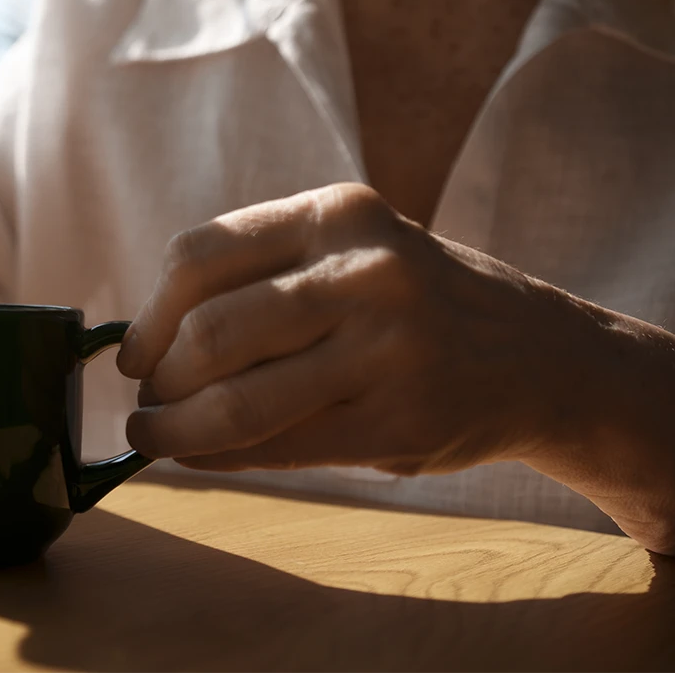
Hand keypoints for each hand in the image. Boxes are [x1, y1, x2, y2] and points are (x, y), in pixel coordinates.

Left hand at [117, 183, 606, 475]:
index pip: (198, 258)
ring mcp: (388, 349)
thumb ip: (262, 278)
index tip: (134, 356)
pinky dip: (220, 460)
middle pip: (208, 332)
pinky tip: (203, 458)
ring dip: (175, 431)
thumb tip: (143, 348)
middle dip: (159, 381)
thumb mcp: (351, 253)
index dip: (148, 317)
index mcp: (337, 214)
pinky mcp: (399, 421)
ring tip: (159, 437)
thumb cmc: (414, 305)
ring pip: (236, 400)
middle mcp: (364, 272)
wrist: (540, 357)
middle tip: (151, 404)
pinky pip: (277, 448)